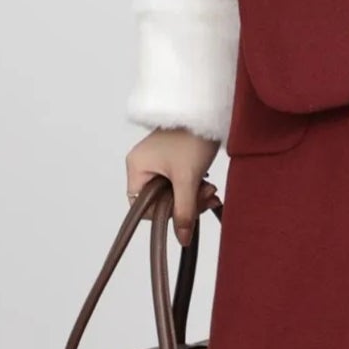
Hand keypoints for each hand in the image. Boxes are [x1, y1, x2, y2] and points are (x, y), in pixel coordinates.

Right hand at [125, 129, 219, 245]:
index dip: (164, 214)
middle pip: (160, 201)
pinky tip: (209, 187)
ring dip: (193, 197)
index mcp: (137, 168)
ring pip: (173, 194)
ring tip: (211, 190)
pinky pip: (180, 184)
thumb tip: (182, 237)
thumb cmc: (192, 137)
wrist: (209, 111)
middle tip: (206, 197)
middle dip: (185, 204)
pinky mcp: (173, 161)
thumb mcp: (188, 179)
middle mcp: (143, 165)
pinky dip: (195, 188)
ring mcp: (158, 163)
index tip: (185, 211)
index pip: (142, 207)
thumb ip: (184, 211)